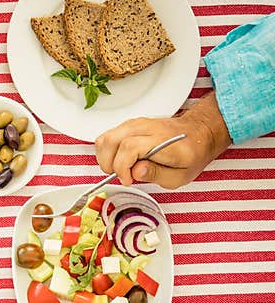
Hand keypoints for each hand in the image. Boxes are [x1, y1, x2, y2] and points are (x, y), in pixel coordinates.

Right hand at [94, 92, 231, 188]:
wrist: (198, 134)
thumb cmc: (191, 154)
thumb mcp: (180, 175)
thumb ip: (157, 175)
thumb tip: (136, 171)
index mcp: (160, 140)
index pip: (128, 148)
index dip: (122, 167)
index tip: (127, 179)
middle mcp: (146, 128)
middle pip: (111, 140)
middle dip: (108, 163)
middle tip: (119, 175)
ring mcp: (137, 123)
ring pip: (106, 137)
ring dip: (105, 157)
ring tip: (117, 169)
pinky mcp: (131, 124)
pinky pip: (109, 135)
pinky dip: (107, 150)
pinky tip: (117, 160)